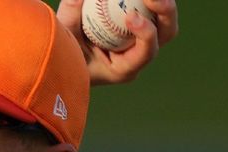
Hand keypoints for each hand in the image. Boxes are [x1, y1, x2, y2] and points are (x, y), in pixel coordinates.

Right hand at [57, 0, 178, 84]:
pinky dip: (148, 0)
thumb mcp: (63, 35)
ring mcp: (142, 40)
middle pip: (167, 33)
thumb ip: (72, 11)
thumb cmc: (60, 51)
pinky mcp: (140, 27)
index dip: (146, 34)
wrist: (63, 55)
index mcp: (123, 69)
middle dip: (165, 10)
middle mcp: (138, 56)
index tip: (129, 15)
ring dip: (161, 1)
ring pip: (165, 20)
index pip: (146, 53)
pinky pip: (153, 10)